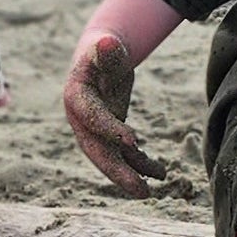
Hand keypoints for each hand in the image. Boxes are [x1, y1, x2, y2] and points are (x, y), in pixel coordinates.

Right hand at [63, 31, 167, 197]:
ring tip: (148, 193)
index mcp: (76, 97)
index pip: (92, 116)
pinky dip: (141, 164)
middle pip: (97, 148)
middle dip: (117, 170)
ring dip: (128, 175)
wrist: (101, 58)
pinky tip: (160, 173)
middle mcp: (81, 119)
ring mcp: (95, 130)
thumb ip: (107, 50)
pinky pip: (124, 154)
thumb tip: (106, 42)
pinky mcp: (109, 134)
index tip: (133, 139)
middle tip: (140, 190)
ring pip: (110, 157)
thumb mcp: (106, 48)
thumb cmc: (105, 50)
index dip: (109, 129)